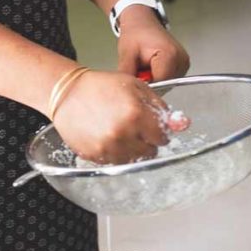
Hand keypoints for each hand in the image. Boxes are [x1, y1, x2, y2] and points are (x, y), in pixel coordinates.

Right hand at [52, 70, 169, 163]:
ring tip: (120, 131)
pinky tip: (108, 137)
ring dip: (133, 149)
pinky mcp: (96, 156)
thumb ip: (160, 106)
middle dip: (147, 140)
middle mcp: (123, 133)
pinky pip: (117, 163)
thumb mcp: (136, 86)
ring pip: (135, 160)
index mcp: (136, 114)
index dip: (158, 130)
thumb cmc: (101, 86)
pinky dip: (117, 154)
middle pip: (151, 151)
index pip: (163, 137)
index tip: (151, 125)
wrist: (67, 93)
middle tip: (134, 126)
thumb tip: (182, 124)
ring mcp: (108, 147)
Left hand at [116, 7, 189, 81]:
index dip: (145, 85)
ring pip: (167, 84)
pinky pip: (169, 80)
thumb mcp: (127, 53)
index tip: (136, 80)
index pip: (160, 83)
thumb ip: (128, 74)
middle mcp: (181, 59)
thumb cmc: (136, 33)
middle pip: (165, 85)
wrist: (142, 23)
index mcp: (170, 54)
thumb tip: (128, 89)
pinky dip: (158, 77)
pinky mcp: (182, 66)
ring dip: (154, 80)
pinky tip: (151, 67)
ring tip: (144, 66)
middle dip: (149, 83)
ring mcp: (183, 63)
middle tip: (138, 70)